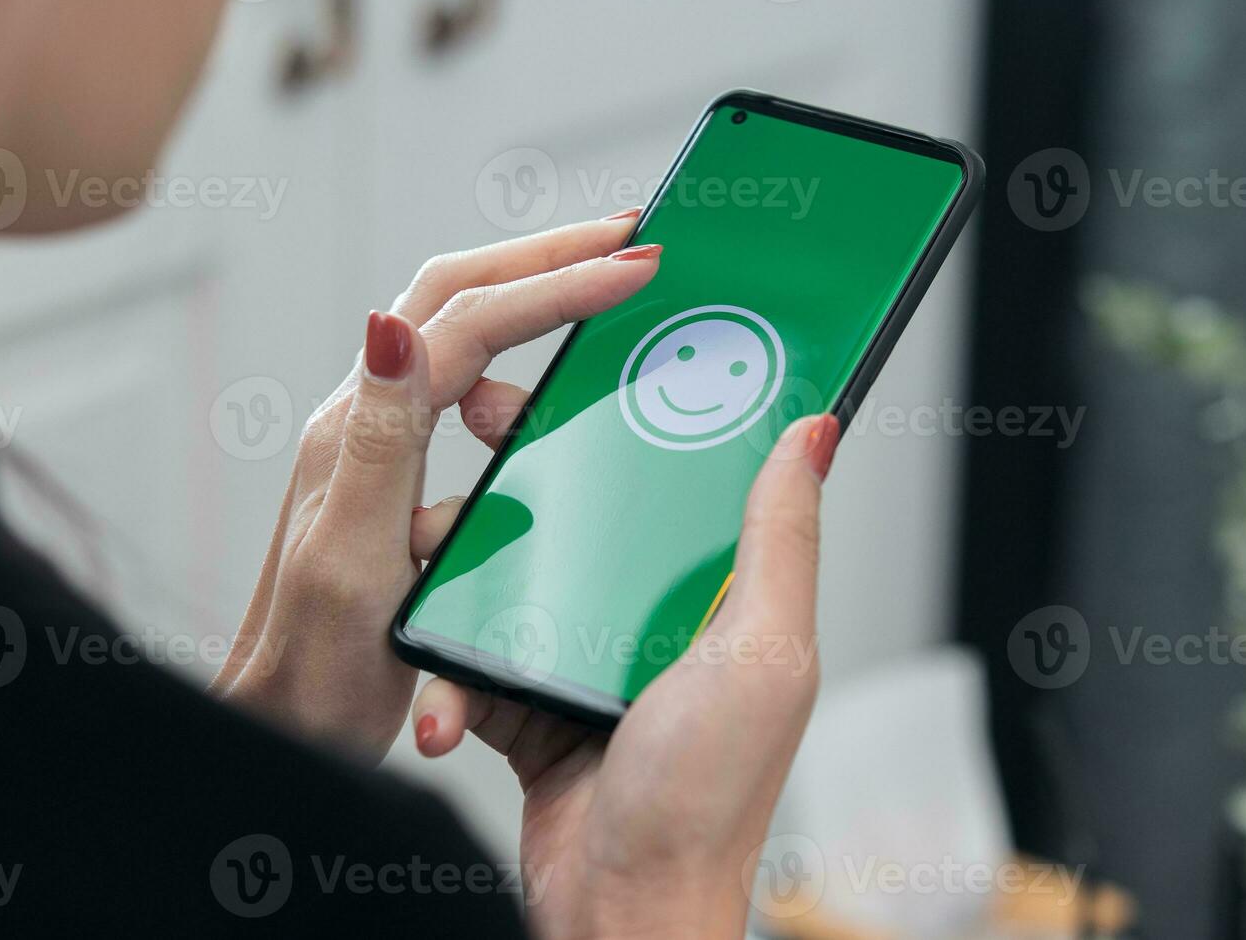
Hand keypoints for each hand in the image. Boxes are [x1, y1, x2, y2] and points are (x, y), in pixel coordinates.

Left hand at [209, 214, 662, 762]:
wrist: (280, 727)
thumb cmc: (315, 671)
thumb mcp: (351, 562)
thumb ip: (377, 445)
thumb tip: (392, 327)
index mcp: (359, 433)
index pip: (467, 324)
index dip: (555, 285)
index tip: (634, 269)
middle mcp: (363, 421)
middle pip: (458, 296)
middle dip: (547, 254)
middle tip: (630, 237)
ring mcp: (379, 445)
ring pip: (463, 334)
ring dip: (535, 293)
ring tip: (607, 282)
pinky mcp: (398, 478)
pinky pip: (464, 389)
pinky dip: (522, 358)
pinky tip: (561, 376)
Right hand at [410, 413, 841, 938]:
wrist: (618, 916)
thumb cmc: (705, 803)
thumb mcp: (760, 655)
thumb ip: (780, 541)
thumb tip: (815, 430)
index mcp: (717, 601)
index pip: (678, 481)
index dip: (637, 416)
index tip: (585, 361)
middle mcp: (650, 622)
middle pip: (582, 513)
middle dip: (527, 467)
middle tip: (482, 425)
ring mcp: (582, 662)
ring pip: (513, 573)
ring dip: (467, 559)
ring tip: (430, 545)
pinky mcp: (524, 704)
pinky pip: (472, 653)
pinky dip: (447, 665)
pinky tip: (442, 688)